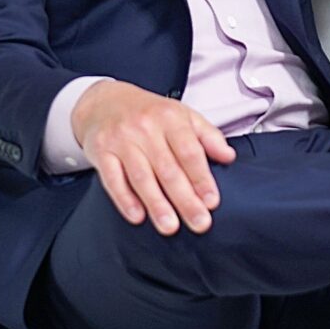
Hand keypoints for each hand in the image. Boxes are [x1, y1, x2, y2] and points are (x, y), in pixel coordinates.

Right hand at [71, 81, 236, 235]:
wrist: (105, 101)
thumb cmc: (149, 113)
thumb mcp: (183, 115)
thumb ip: (208, 136)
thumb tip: (228, 156)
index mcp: (170, 118)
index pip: (189, 151)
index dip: (201, 178)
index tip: (211, 201)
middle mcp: (145, 127)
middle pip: (168, 169)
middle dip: (185, 199)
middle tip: (199, 222)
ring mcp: (121, 140)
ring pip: (141, 176)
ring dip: (157, 204)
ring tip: (170, 226)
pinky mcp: (101, 152)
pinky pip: (113, 179)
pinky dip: (125, 199)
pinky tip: (137, 215)